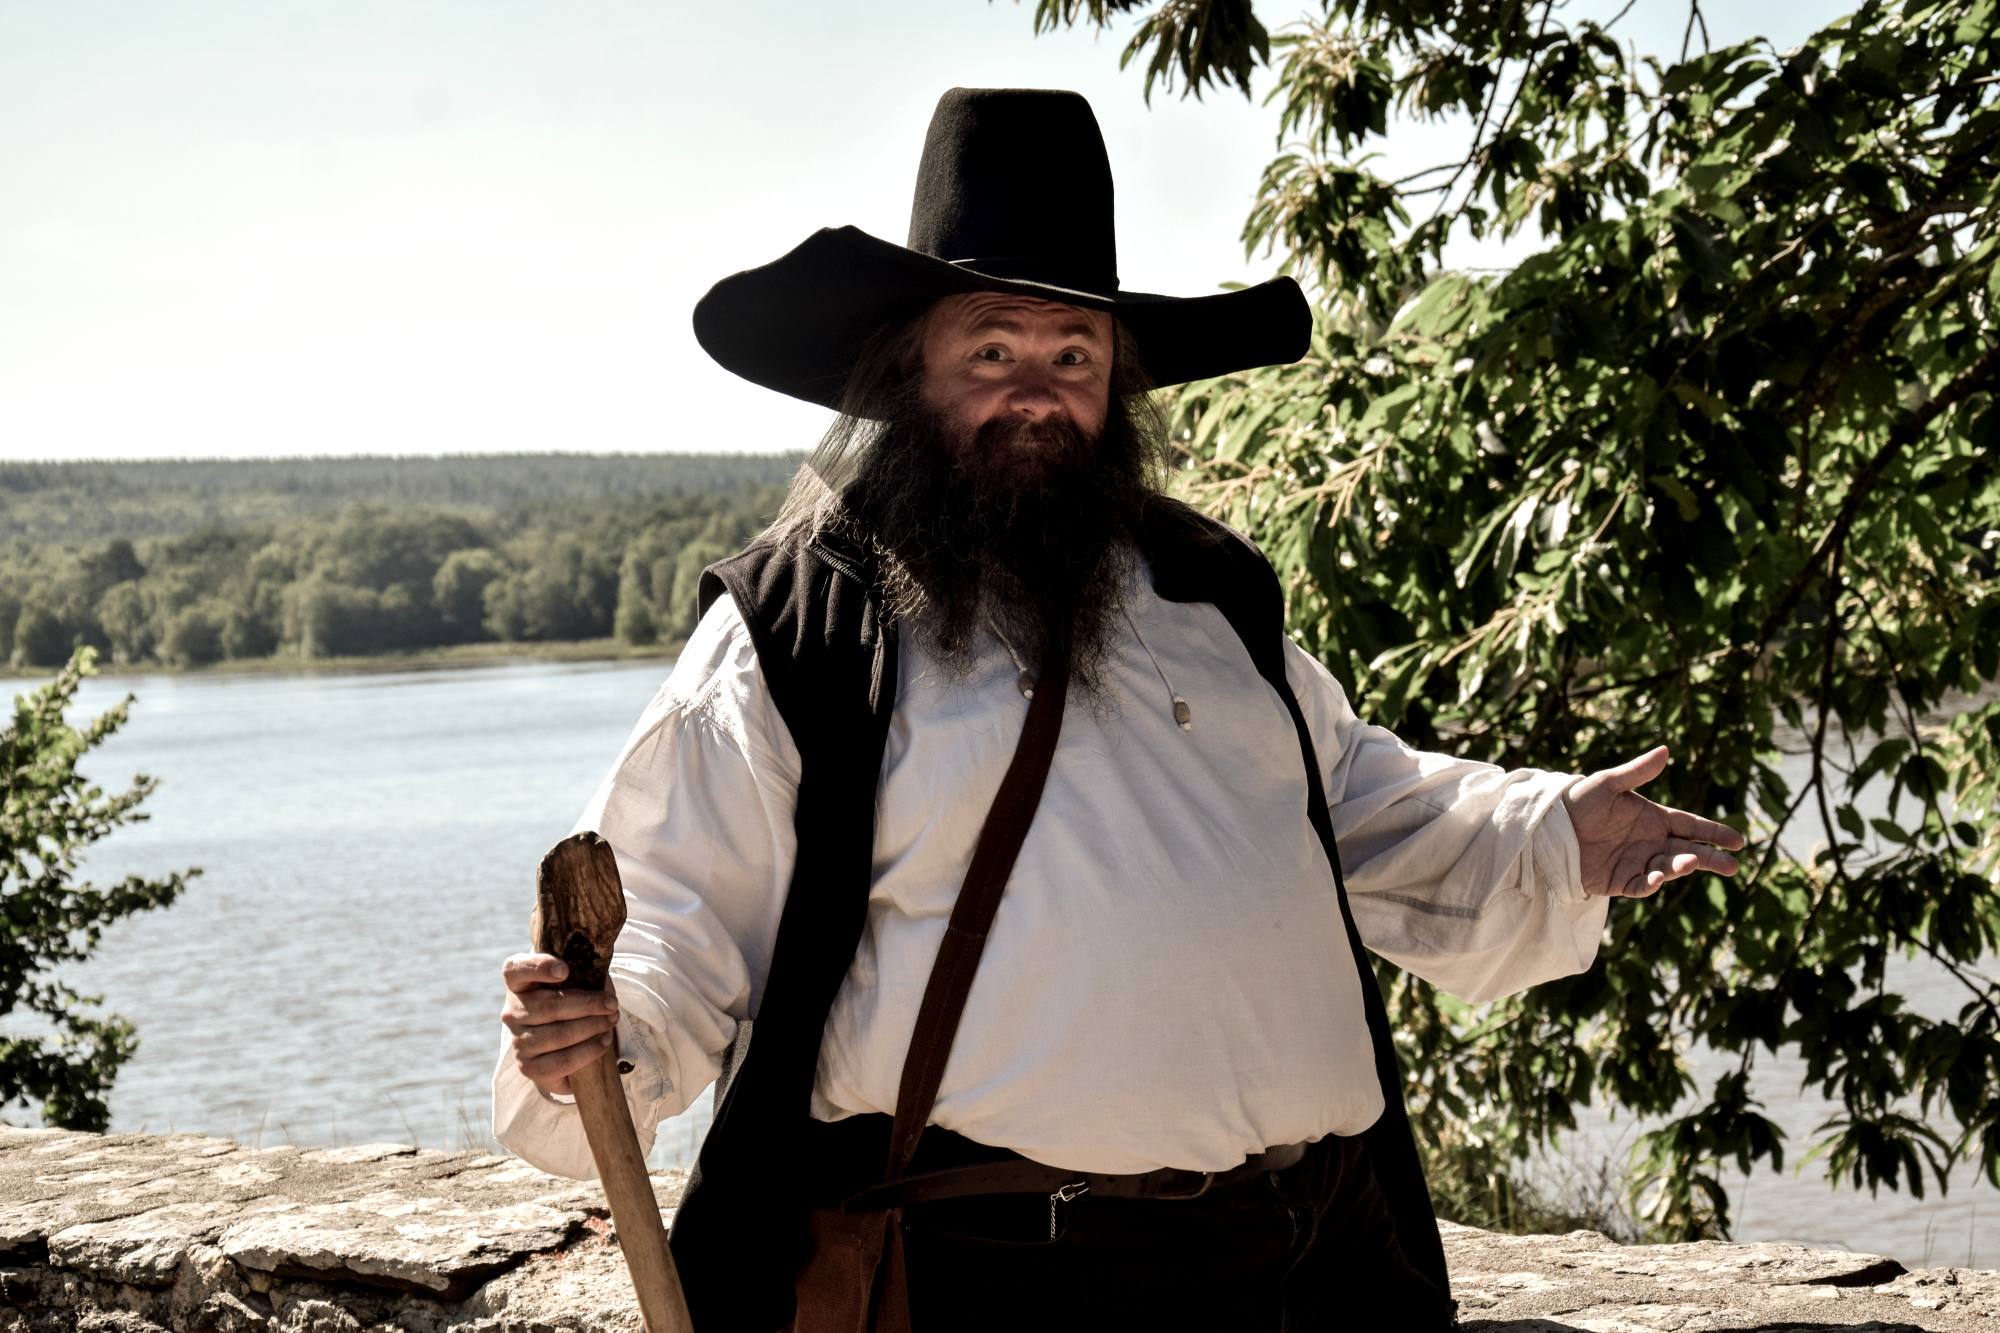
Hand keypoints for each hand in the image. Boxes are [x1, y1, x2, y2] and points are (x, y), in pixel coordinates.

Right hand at [501, 952, 620, 1097]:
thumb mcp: (573, 983)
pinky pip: (562, 1061)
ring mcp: (518, 1041)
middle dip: (588, 1004)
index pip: (515, 969)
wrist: (562, 1047)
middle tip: (612, 1004)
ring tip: (611, 1021)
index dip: (538, 967)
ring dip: (591, 1027)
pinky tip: (604, 1041)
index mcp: (518, 984)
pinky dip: (589, 1050)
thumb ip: (581, 974)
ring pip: (558, 1035)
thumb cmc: (570, 1004)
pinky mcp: (529, 1067)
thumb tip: (601, 979)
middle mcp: (511, 1012)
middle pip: (549, 1007)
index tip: (565, 970)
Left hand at [1561, 745, 1746, 898]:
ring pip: (1668, 869)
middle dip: (1711, 858)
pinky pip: (1639, 885)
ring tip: (1693, 861)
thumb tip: (1665, 750)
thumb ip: (1636, 771)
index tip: (1738, 840)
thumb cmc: (1576, 802)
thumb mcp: (1606, 784)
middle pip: (1688, 851)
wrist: (1545, 828)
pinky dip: (1650, 884)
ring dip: (1682, 867)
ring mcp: (1636, 863)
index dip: (1714, 832)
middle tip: (1733, 865)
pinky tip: (1657, 878)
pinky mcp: (1618, 881)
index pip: (1691, 825)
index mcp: (1653, 818)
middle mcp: (1649, 842)